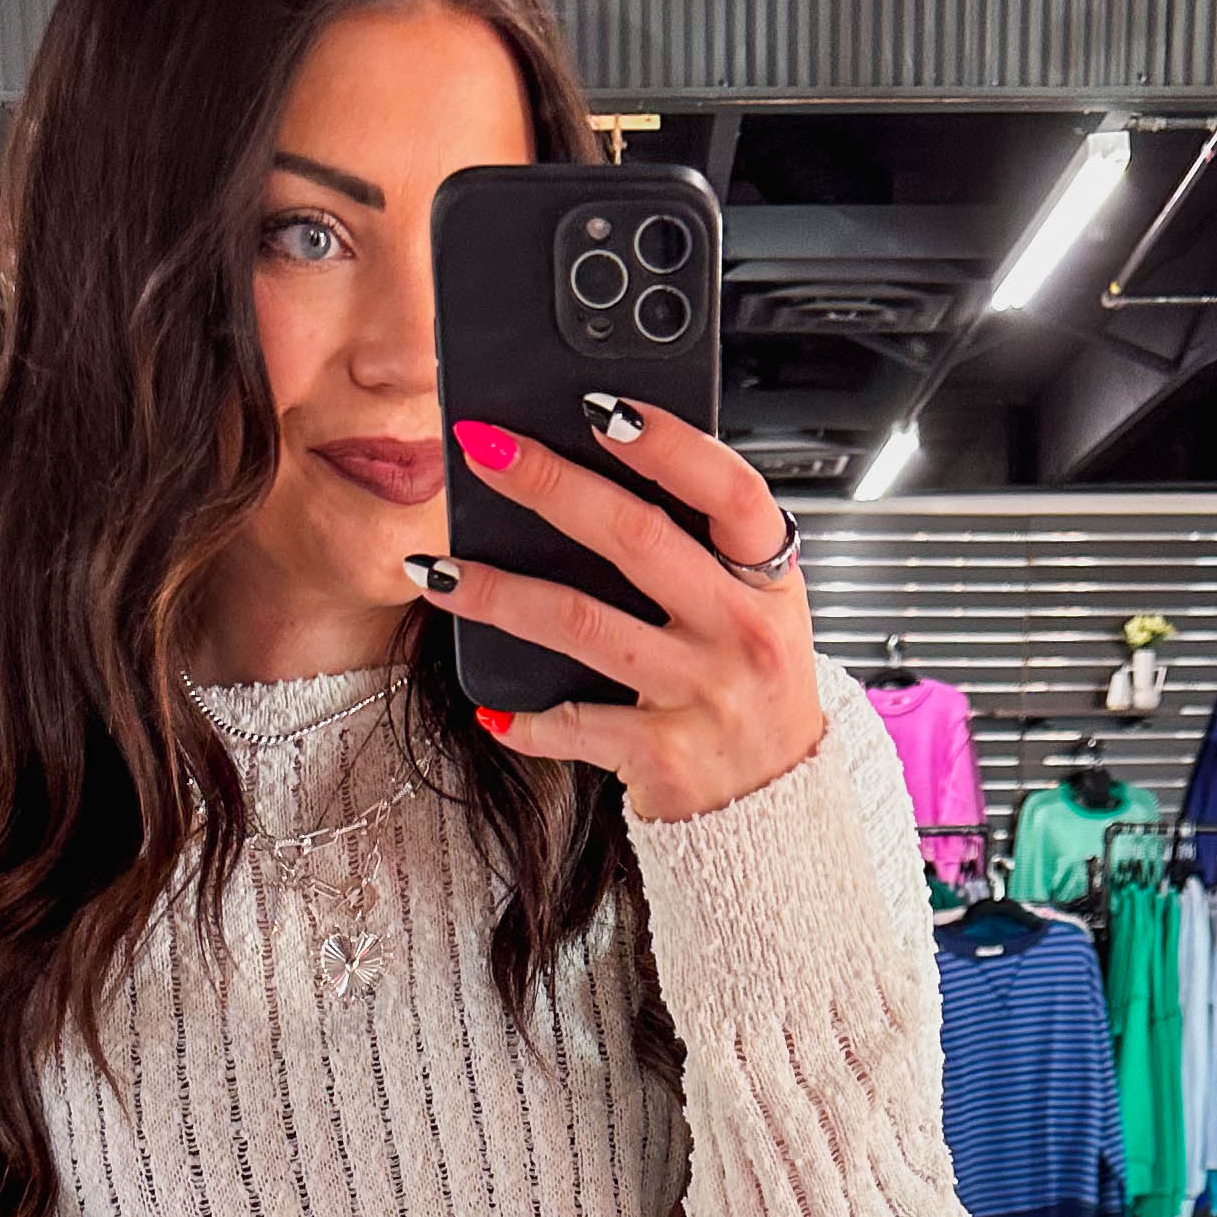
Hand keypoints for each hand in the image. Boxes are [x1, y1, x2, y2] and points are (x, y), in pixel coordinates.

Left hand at [418, 405, 823, 822]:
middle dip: (549, 485)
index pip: (731, 493)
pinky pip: (576, 724)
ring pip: (583, 623)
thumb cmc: (751, 693)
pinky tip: (490, 708)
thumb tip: (597, 474)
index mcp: (768, 582)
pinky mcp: (664, 756)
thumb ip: (702, 553)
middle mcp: (742, 633)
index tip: (603, 408)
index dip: (670, 445)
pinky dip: (527, 719)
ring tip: (440, 570)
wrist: (777, 807)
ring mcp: (703, 695)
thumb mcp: (756, 613)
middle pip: (637, 539)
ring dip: (499, 592)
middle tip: (484, 449)